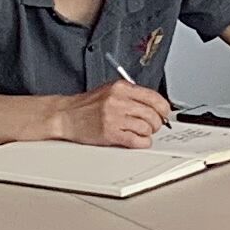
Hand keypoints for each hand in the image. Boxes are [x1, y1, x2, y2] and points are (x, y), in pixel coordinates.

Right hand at [55, 79, 172, 147]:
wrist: (66, 115)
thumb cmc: (87, 106)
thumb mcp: (110, 91)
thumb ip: (131, 95)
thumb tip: (155, 106)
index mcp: (121, 87)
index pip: (154, 97)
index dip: (164, 109)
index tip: (164, 114)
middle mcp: (118, 100)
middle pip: (153, 114)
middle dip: (157, 123)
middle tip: (153, 126)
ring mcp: (114, 117)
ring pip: (146, 127)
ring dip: (148, 133)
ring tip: (142, 133)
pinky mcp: (109, 133)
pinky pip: (136, 140)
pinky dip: (142, 143)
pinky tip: (138, 141)